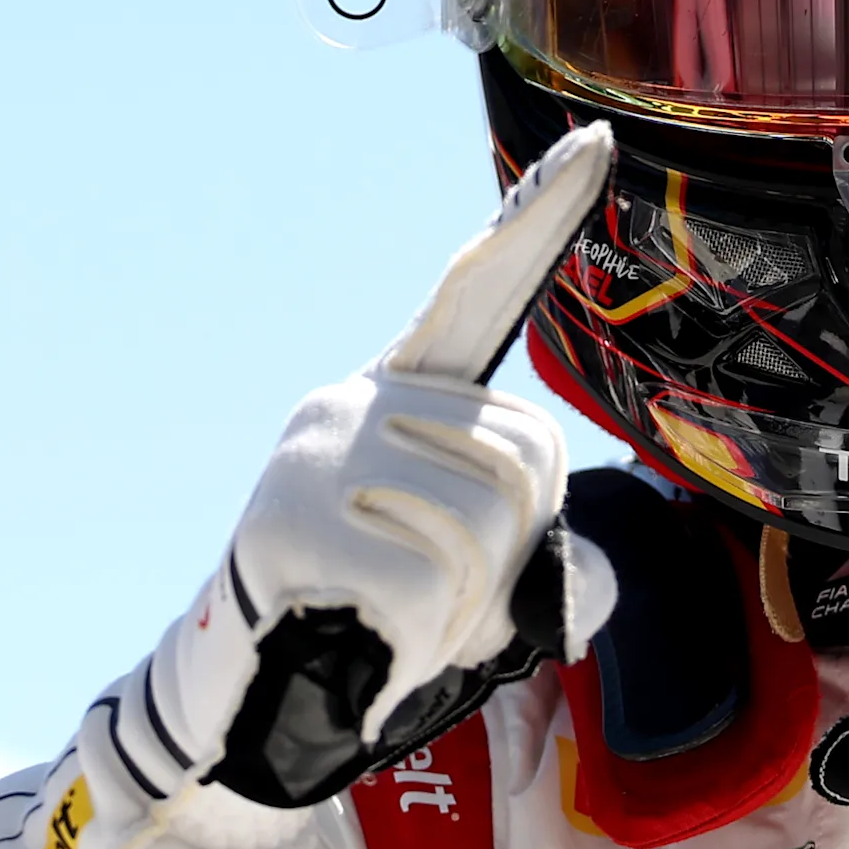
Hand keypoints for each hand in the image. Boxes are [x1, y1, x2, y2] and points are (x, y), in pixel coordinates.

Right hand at [93, 123, 618, 815]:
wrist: (253, 703)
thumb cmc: (374, 628)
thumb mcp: (469, 585)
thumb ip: (535, 562)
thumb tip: (584, 580)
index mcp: (400, 398)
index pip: (476, 295)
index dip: (541, 224)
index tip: (596, 145)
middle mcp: (351, 402)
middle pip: (521, 465)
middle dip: (504, 564)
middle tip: (436, 606)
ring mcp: (316, 455)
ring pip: (479, 528)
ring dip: (459, 611)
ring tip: (394, 625)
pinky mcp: (293, 522)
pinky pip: (423, 585)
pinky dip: (417, 641)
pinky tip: (364, 644)